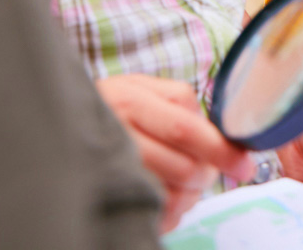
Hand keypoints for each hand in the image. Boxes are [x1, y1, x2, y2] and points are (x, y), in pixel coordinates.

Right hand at [95, 74, 255, 232]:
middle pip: (183, 167)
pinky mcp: (106, 197)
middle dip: (205, 175)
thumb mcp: (141, 89)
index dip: (221, 150)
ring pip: (171, 195)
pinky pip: (154, 214)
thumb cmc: (111, 108)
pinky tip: (161, 194)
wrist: (58, 127)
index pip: (186, 130)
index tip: (245, 166)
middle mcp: (116, 133)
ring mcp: (109, 168)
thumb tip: (220, 133)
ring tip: (181, 182)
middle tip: (206, 173)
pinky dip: (170, 210)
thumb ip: (179, 102)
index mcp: (130, 100)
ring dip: (188, 195)